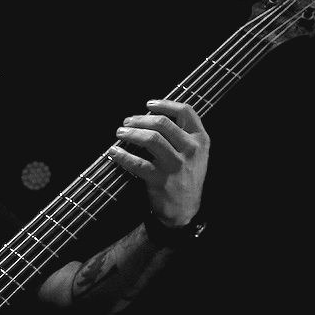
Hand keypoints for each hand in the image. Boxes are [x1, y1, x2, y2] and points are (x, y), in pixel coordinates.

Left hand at [105, 99, 208, 226]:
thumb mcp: (195, 154)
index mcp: (200, 139)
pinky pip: (137, 162)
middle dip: (140, 119)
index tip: (148, 104)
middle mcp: (191, 149)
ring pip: (150, 138)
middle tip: (127, 122)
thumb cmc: (186, 177)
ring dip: (131, 133)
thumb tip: (153, 116)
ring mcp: (176, 165)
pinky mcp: (160, 179)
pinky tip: (114, 152)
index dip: (165, 104)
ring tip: (119, 133)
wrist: (185, 210)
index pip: (186, 111)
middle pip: (162, 123)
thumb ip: (183, 134)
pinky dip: (122, 155)